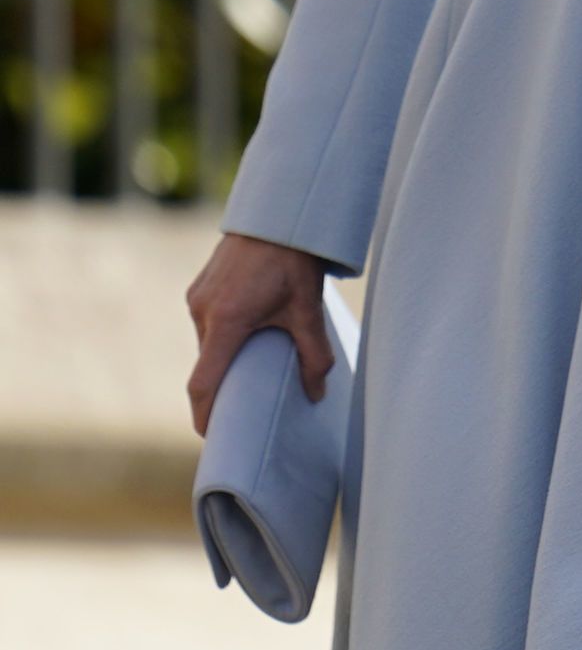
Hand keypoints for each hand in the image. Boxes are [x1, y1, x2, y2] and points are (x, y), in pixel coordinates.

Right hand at [185, 233, 338, 435]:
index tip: (210, 435)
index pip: (203, 382)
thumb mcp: (309, 309)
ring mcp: (196, 298)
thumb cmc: (295, 261)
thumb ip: (314, 355)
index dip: (204, 413)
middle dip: (220, 387)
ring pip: (206, 343)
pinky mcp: (198, 288)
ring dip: (223, 357)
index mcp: (227, 321)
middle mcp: (204, 312)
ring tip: (250, 365)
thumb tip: (316, 394)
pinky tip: (247, 333)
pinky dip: (222, 336)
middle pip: (207, 364)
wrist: (279, 215)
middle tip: (241, 405)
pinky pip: (206, 323)